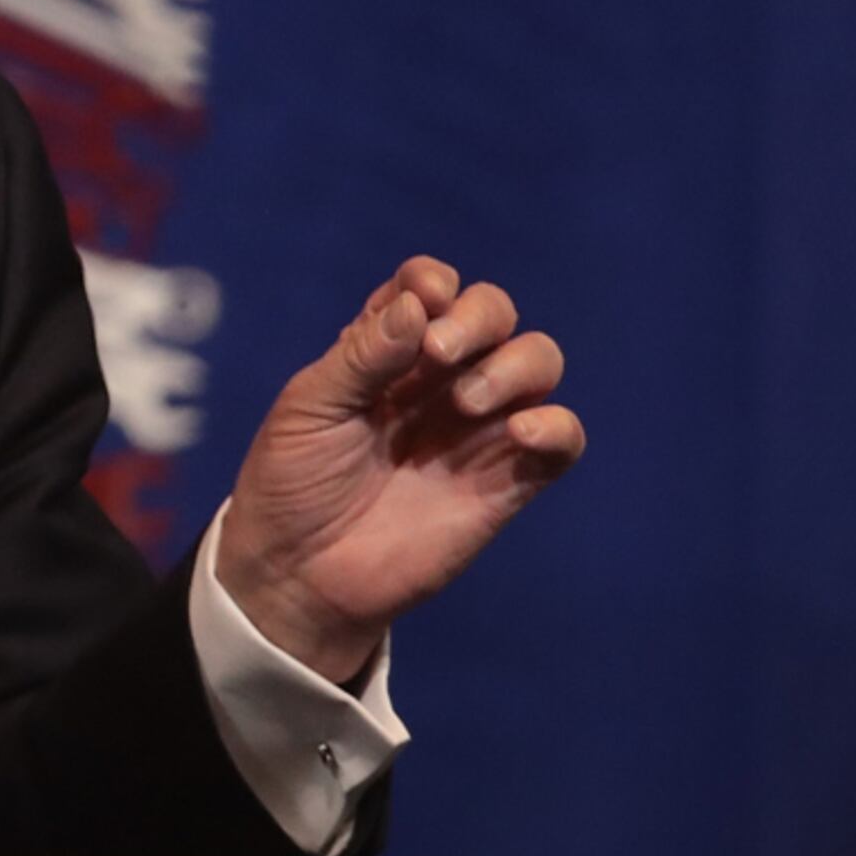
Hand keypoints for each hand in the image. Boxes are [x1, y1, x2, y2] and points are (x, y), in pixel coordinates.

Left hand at [216, 255, 585, 680]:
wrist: (301, 572)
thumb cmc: (293, 481)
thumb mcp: (309, 408)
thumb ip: (362, 354)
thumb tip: (419, 303)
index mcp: (386, 351)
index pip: (431, 288)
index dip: (434, 283)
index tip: (422, 302)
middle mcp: (438, 379)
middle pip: (494, 312)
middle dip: (480, 318)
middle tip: (439, 355)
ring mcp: (477, 427)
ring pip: (538, 362)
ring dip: (515, 364)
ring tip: (465, 402)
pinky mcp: (508, 480)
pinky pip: (563, 439)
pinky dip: (557, 424)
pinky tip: (520, 431)